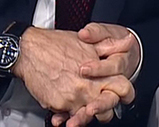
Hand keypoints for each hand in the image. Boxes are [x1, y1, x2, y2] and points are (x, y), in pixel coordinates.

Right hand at [13, 27, 132, 118]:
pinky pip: (68, 117)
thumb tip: (129, 41)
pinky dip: (69, 115)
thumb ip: (111, 45)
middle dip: (106, 107)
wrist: (29, 50)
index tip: (123, 94)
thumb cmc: (55, 44)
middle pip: (108, 108)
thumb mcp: (89, 42)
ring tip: (82, 106)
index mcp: (98, 72)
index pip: (123, 88)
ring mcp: (73, 99)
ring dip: (86, 112)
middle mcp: (87, 87)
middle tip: (100, 102)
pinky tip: (67, 110)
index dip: (125, 92)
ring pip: (88, 116)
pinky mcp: (58, 105)